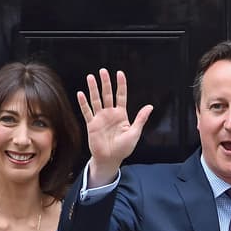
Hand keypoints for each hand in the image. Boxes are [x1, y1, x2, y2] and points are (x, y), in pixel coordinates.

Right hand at [77, 69, 152, 183]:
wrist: (110, 159)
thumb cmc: (123, 148)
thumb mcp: (135, 133)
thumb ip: (141, 119)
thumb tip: (150, 106)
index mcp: (121, 115)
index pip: (121, 96)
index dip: (121, 85)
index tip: (120, 73)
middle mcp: (110, 114)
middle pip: (107, 94)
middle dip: (105, 83)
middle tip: (103, 71)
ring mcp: (100, 118)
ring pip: (96, 100)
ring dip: (93, 89)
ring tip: (91, 77)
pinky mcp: (92, 124)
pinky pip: (87, 112)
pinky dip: (83, 103)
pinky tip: (81, 94)